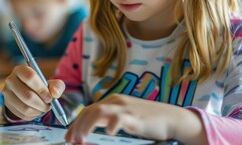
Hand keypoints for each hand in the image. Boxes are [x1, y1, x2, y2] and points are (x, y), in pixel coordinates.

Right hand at [2, 65, 65, 119]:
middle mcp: (10, 80)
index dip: (42, 89)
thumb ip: (57, 86)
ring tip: (44, 108)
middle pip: (27, 96)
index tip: (49, 97)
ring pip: (25, 107)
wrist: (29, 91)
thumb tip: (54, 93)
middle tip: (49, 105)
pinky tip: (37, 110)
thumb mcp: (52, 82)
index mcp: (20, 70)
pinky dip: (33, 115)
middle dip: (42, 104)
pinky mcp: (8, 105)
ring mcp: (7, 94)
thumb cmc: (41, 85)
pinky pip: (22, 115)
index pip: (30, 77)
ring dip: (38, 111)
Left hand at [65, 94, 179, 142]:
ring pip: (99, 111)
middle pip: (90, 110)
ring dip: (87, 125)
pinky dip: (112, 124)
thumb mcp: (126, 118)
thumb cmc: (149, 120)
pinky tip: (108, 132)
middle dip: (77, 125)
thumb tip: (94, 132)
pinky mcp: (136, 117)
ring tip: (82, 138)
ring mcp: (126, 108)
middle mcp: (117, 101)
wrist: (172, 117)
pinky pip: (119, 118)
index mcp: (113, 101)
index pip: (88, 109)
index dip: (76, 123)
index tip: (69, 136)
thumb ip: (110, 121)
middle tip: (72, 140)